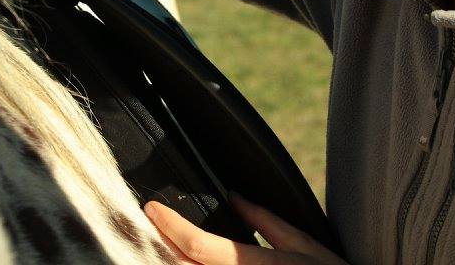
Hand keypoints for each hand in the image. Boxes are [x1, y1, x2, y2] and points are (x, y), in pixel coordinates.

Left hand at [144, 193, 347, 264]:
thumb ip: (266, 222)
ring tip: (161, 240)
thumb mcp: (305, 247)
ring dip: (171, 261)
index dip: (170, 225)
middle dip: (161, 244)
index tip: (152, 208)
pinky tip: (182, 259)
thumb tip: (235, 197)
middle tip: (149, 223)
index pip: (199, 247)